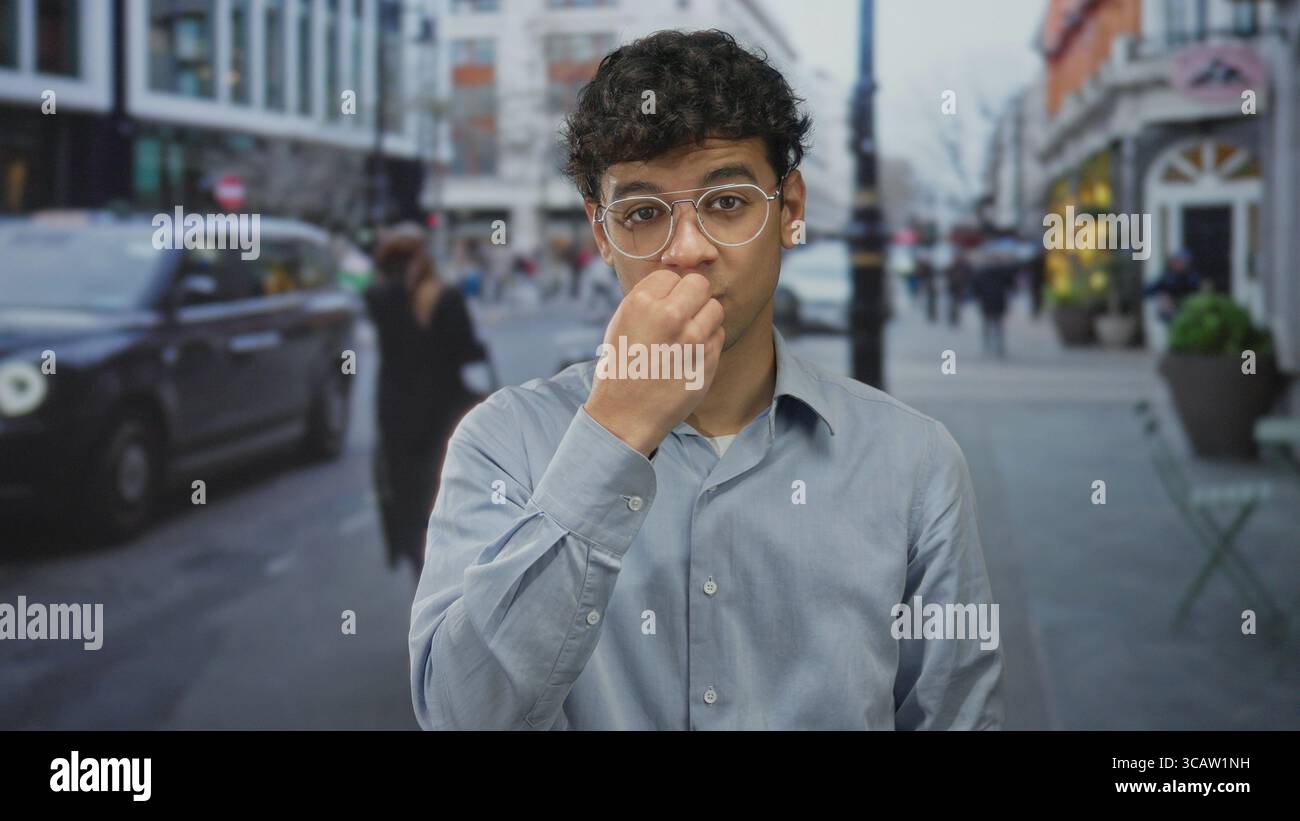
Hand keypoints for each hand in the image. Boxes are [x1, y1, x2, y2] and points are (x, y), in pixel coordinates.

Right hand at [584, 271, 724, 456]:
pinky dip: (709, 342)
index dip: (668, 290)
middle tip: (684, 313)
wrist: (626, 414)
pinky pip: (719, 336)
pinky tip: (690, 354)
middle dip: (693, 297)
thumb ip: (649, 299)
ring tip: (688, 334)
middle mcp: (670, 316)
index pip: (671, 275)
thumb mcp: (622, 323)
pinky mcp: (708, 360)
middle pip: (699, 284)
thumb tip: (676, 282)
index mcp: (642, 303)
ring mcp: (692, 339)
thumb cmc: (622, 367)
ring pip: (715, 308)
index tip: (664, 305)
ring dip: (705, 318)